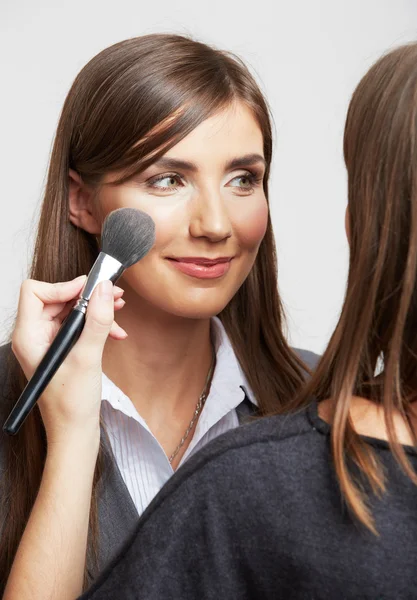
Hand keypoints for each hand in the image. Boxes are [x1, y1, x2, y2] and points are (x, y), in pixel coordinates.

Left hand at [11, 276, 125, 443]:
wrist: (75, 433)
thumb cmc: (71, 404)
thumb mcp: (88, 357)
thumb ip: (97, 320)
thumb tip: (105, 290)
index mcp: (28, 337)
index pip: (35, 292)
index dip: (63, 286)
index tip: (90, 289)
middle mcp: (34, 337)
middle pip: (56, 298)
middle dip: (86, 296)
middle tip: (113, 295)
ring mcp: (48, 344)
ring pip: (70, 311)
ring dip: (96, 310)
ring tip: (118, 310)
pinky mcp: (62, 350)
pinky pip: (78, 327)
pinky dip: (97, 326)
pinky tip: (116, 333)